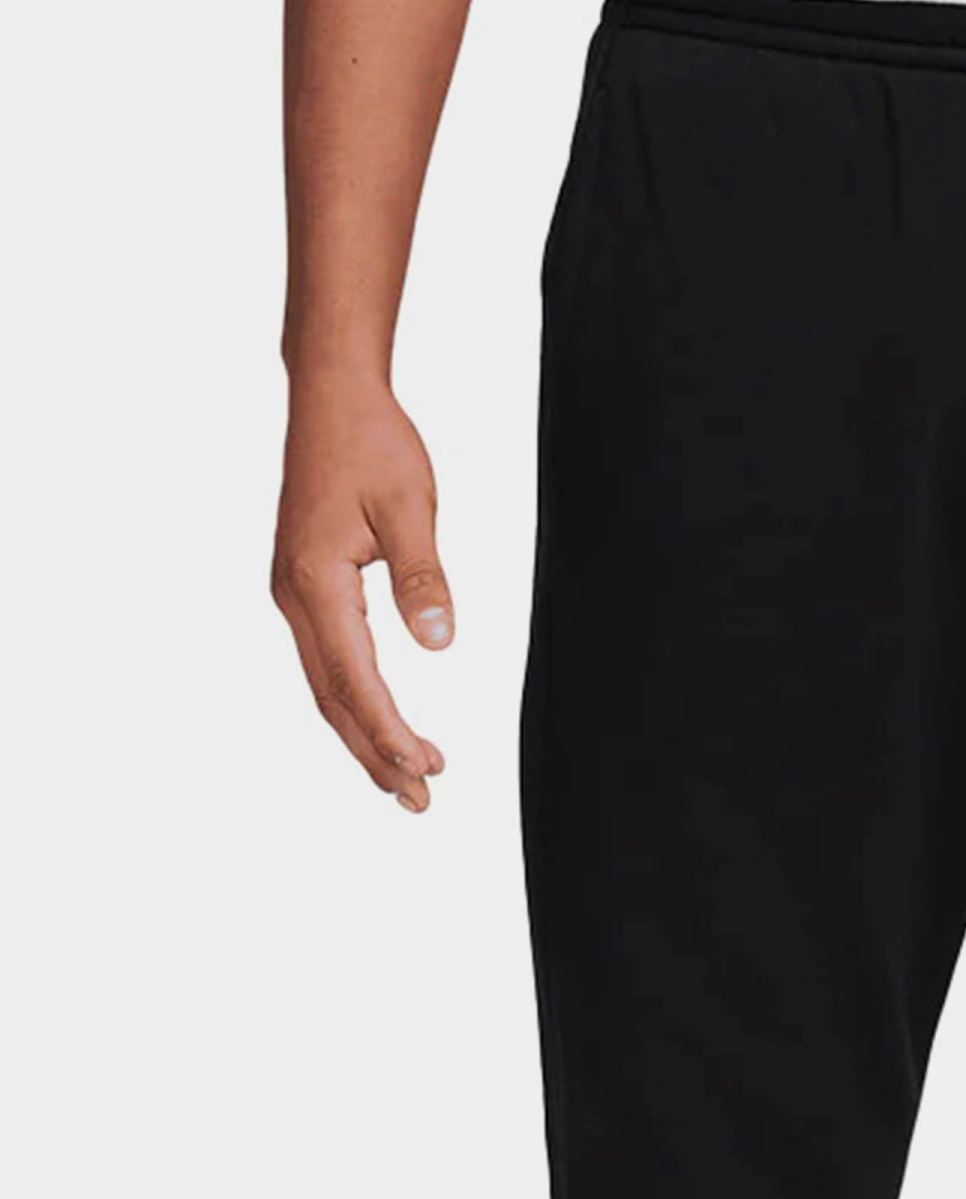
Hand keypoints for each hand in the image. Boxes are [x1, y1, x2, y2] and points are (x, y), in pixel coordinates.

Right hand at [272, 373, 452, 809]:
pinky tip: (380, 723)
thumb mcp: (411, 508)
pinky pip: (328, 661)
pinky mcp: (303, 587)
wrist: (331, 397)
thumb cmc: (372, 444)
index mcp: (316, 582)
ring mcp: (292, 593)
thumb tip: (440, 644)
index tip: (423, 769)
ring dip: (365, 734)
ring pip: (328, 685)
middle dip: (375, 754)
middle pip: (333, 699)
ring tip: (408, 779)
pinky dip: (354, 701)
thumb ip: (424, 579)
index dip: (388, 731)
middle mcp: (293, 596)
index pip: (356, 680)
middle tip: (420, 801)